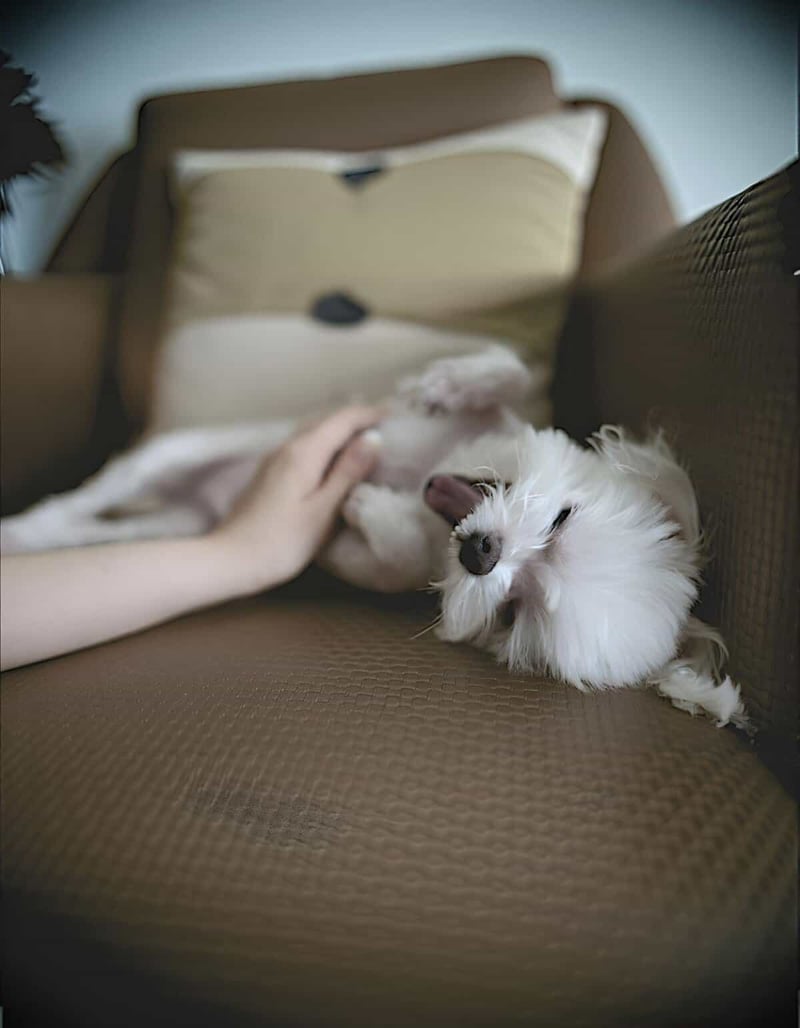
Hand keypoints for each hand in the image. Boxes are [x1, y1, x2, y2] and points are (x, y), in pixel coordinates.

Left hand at [212, 405, 382, 591]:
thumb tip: (373, 438)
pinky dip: (325, 444)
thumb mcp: (322, 511)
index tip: (398, 415)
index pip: (342, 419)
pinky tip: (334, 461)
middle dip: (357, 418)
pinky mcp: (269, 474)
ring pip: (313, 432)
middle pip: (326, 420)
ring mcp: (275, 459)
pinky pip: (303, 446)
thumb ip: (348, 472)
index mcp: (304, 453)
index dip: (371, 413)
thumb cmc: (281, 542)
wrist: (229, 560)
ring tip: (366, 440)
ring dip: (340, 430)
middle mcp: (287, 447)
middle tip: (388, 425)